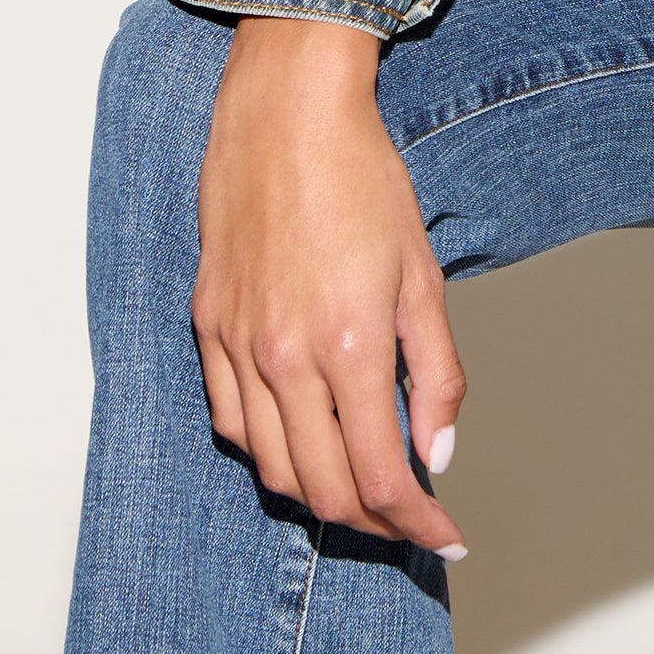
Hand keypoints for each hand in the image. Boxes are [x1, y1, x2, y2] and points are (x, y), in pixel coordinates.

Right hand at [193, 16, 468, 556]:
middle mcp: (284, 359)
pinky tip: (302, 440)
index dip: (417, 523)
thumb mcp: (422, 275)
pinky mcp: (208, 329)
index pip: (381, 476)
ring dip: (320, 495)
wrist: (286, 117)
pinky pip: (232, 424)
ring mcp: (237, 347)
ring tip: (363, 487)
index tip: (445, 536)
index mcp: (348, 345)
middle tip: (412, 519)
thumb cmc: (362, 180)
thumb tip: (437, 452)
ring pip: (272, 468)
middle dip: (374, 521)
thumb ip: (436, 372)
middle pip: (323, 490)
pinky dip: (269, 452)